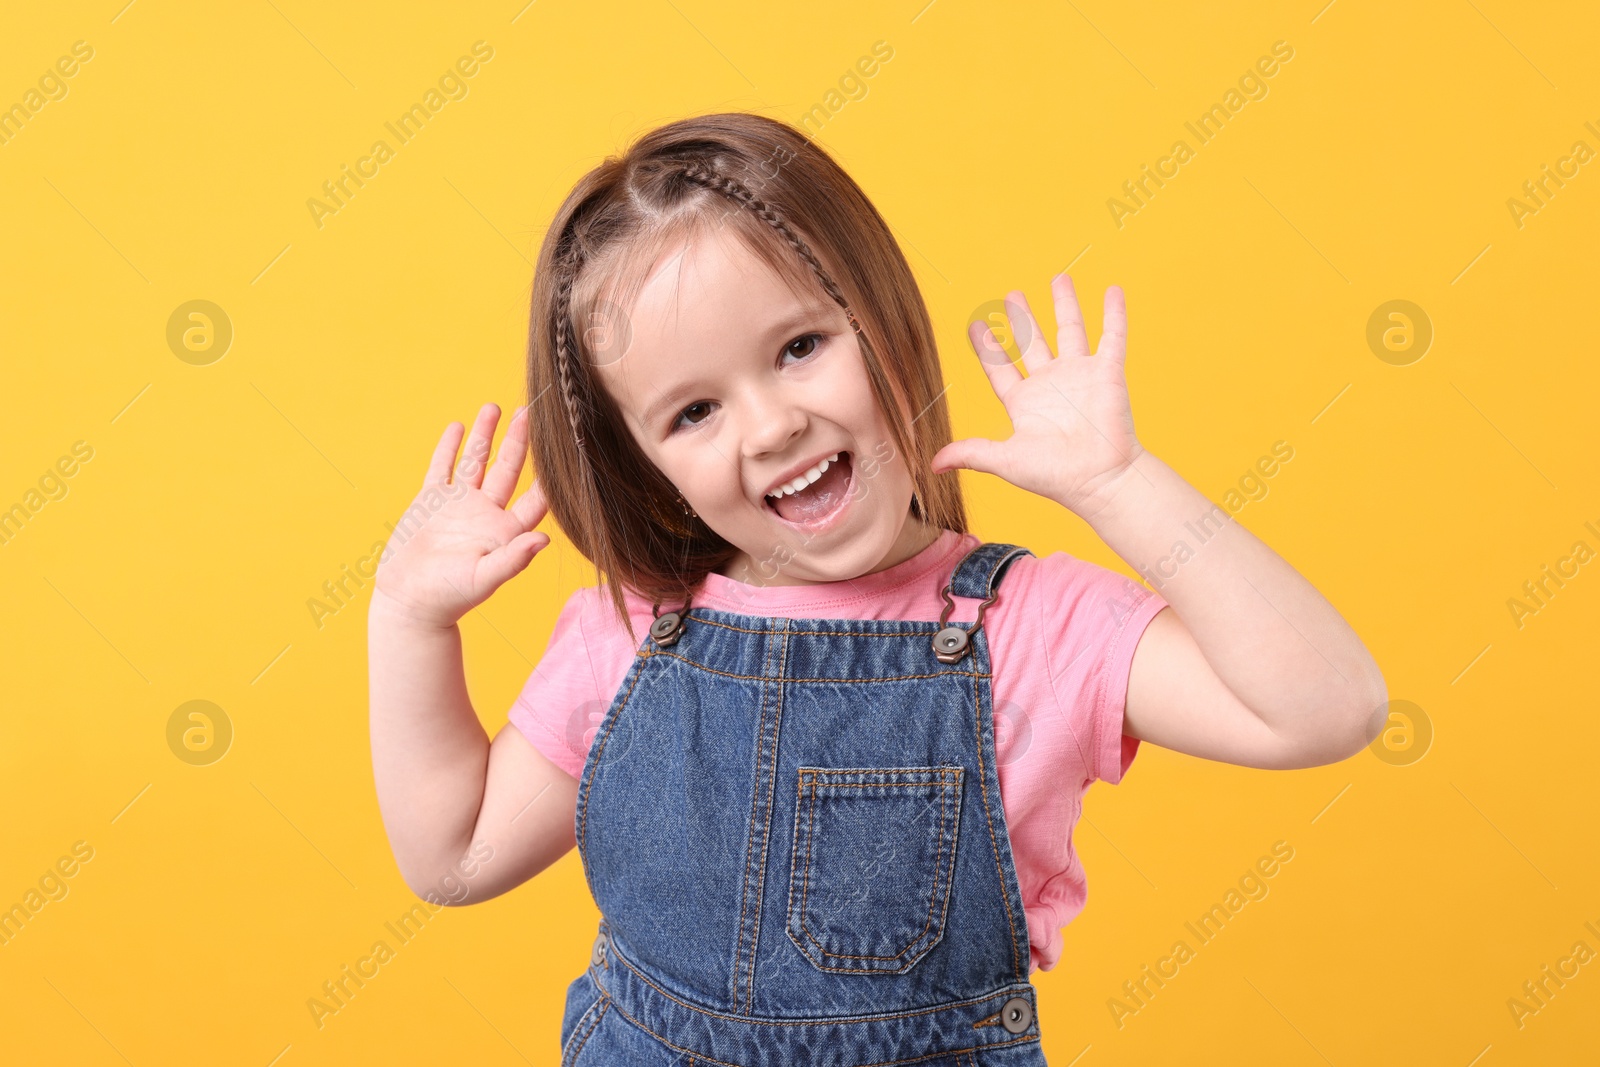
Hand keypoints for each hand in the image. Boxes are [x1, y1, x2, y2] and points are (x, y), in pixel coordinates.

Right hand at [372, 403, 550, 629]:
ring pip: (475, 461)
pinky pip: (442, 468)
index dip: (550, 476)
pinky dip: (449, 447)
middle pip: (508, 469)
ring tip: (495, 406)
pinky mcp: (431, 502)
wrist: (410, 602)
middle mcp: (486, 513)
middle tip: (530, 412)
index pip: (535, 498)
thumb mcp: (484, 578)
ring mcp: (459, 505)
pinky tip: (458, 426)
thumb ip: (513, 559)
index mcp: (505, 531)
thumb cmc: (451, 597)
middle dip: (519, 441)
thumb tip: (544, 540)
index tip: (564, 448)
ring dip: (485, 434)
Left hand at [931, 275, 1144, 520]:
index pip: (1000, 368)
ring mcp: (1080, 376)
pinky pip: (1113, 337)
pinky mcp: (1108, 373)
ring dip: (1065, 304)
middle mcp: (1051, 385)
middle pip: (1033, 342)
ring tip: (1059, 279)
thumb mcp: (1005, 460)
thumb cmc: (1055, 475)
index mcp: (1024, 403)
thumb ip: (971, 453)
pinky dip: (1114, 314)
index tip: (976, 325)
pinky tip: (1114, 290)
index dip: (988, 347)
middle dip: (1022, 318)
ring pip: (1071, 330)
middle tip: (1012, 295)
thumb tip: (932, 464)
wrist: (1100, 480)